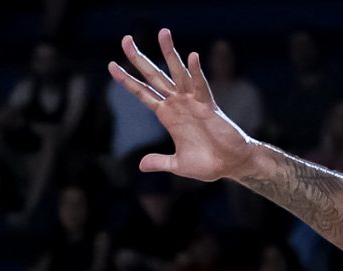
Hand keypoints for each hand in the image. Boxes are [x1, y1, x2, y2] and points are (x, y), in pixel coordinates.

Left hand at [110, 30, 258, 184]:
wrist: (230, 165)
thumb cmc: (207, 164)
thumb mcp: (178, 164)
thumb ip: (160, 161)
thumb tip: (140, 165)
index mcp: (167, 115)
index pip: (143, 93)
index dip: (127, 81)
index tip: (111, 66)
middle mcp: (177, 103)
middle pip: (154, 76)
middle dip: (138, 59)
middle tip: (125, 40)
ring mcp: (192, 102)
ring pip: (177, 73)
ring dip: (169, 53)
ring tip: (163, 33)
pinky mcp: (208, 106)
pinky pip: (201, 86)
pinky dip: (196, 72)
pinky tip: (192, 57)